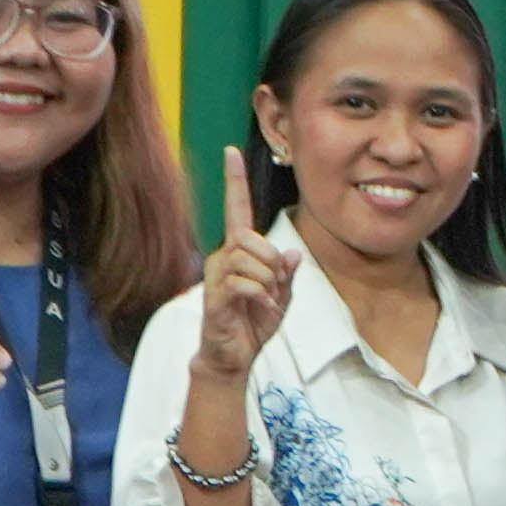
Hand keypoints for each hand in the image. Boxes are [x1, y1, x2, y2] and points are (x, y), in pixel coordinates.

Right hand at [190, 147, 302, 384]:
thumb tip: (291, 254)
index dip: (234, 181)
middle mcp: (222, 257)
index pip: (236, 209)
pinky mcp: (214, 297)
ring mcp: (216, 276)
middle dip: (273, 264)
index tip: (231, 150)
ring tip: (265, 300)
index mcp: (239, 251)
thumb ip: (287, 274)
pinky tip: (261, 309)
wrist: (234, 354)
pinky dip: (262, 297)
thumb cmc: (254, 321)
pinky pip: (244, 283)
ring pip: (250, 261)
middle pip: (252, 238)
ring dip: (269, 282)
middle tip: (274, 287)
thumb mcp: (282, 295)